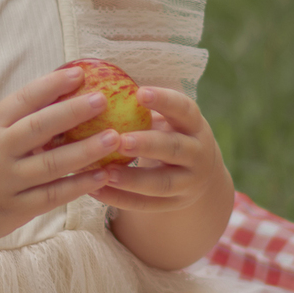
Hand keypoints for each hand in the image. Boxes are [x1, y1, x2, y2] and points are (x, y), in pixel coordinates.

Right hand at [0, 66, 118, 247]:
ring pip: (50, 165)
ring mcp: (4, 183)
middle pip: (39, 128)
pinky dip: (77, 186)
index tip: (78, 73)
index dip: (50, 85)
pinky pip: (51, 197)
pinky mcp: (12, 211)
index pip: (21, 101)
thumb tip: (54, 107)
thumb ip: (10, 128)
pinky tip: (101, 177)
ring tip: (114, 138)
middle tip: (103, 100)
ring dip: (85, 150)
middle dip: (73, 112)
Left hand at [94, 87, 222, 214]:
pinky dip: (120, 199)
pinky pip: (146, 205)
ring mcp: (189, 182)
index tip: (139, 92)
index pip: (184, 109)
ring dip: (132, 179)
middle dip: (147, 144)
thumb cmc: (170, 133)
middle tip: (119, 140)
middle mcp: (198, 153)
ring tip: (105, 172)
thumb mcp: (168, 119)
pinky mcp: (175, 204)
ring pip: (161, 183)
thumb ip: (143, 108)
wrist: (198, 172)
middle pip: (174, 148)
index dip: (164, 101)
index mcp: (194, 125)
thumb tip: (95, 88)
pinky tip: (95, 190)